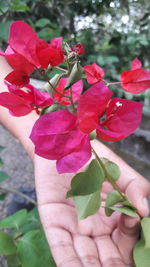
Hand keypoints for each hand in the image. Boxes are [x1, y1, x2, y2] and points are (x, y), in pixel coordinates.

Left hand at [34, 143, 149, 266]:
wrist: (66, 145)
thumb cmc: (95, 159)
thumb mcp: (119, 171)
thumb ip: (136, 188)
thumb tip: (144, 210)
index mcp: (113, 218)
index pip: (126, 240)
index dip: (131, 239)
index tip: (130, 223)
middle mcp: (95, 228)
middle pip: (107, 257)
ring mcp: (74, 227)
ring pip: (84, 257)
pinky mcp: (54, 222)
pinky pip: (60, 246)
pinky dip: (67, 262)